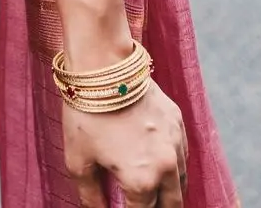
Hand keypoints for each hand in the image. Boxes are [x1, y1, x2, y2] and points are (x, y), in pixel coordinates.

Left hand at [63, 81, 188, 207]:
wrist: (103, 65)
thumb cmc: (86, 113)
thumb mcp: (78, 160)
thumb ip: (90, 196)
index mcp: (142, 181)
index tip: (124, 206)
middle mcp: (166, 167)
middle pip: (171, 205)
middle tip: (143, 202)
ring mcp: (175, 143)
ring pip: (181, 182)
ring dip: (170, 191)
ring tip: (155, 193)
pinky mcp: (178, 122)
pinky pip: (182, 154)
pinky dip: (174, 165)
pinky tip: (160, 163)